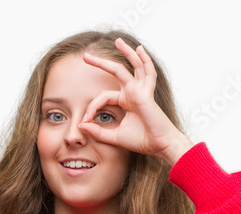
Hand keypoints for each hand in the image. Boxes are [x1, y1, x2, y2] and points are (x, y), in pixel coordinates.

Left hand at [80, 38, 193, 164]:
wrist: (159, 145)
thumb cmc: (142, 141)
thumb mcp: (114, 136)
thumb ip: (98, 131)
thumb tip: (81, 125)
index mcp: (126, 102)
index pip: (103, 97)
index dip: (92, 107)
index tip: (85, 121)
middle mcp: (133, 93)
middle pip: (116, 72)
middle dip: (100, 63)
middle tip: (85, 56)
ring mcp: (140, 90)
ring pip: (133, 65)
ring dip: (126, 52)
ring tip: (116, 40)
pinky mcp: (146, 92)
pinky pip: (147, 72)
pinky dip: (144, 60)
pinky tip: (139, 49)